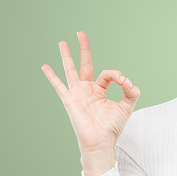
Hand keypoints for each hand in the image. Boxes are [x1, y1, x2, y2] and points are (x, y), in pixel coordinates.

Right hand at [41, 31, 140, 155]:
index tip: (124, 82)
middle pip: (85, 64)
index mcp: (100, 90)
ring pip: (71, 70)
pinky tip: (45, 67)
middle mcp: (87, 90)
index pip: (107, 74)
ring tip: (62, 42)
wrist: (101, 142)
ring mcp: (77, 94)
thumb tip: (127, 79)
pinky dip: (52, 76)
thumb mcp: (127, 106)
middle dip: (83, 48)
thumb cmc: (112, 127)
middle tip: (80, 33)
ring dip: (66, 56)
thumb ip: (131, 91)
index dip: (117, 75)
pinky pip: (59, 86)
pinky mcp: (70, 100)